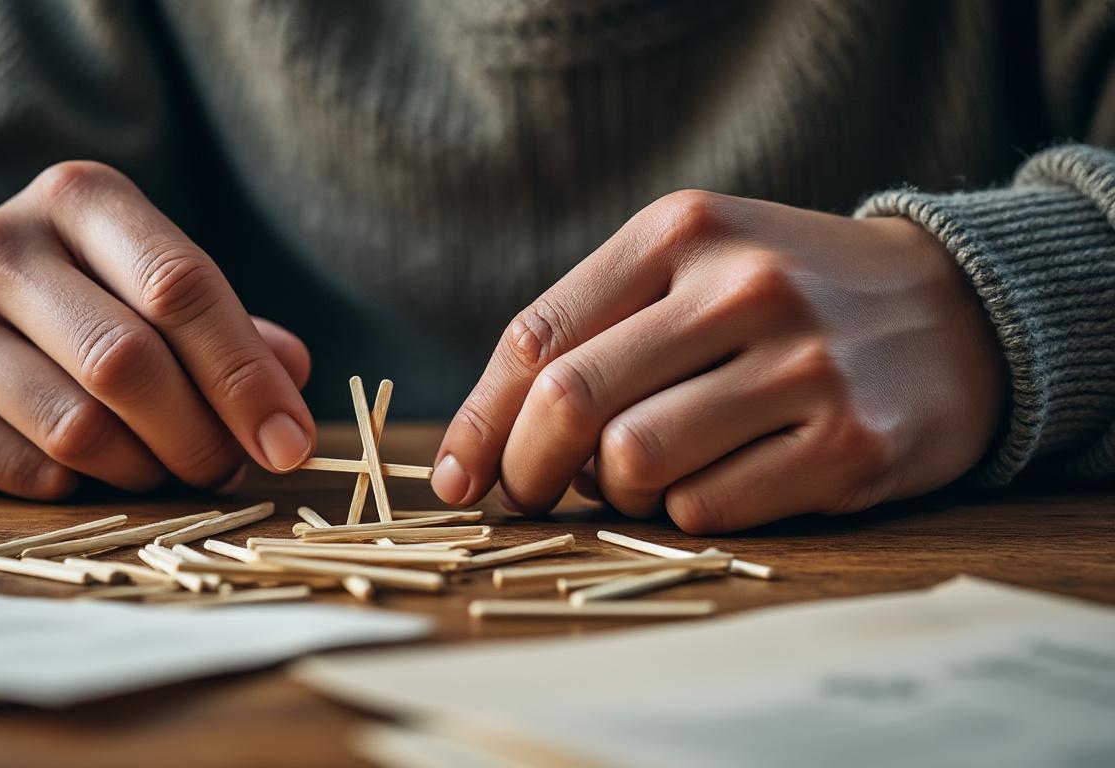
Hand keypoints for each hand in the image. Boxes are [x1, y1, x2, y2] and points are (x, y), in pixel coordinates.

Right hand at [0, 161, 314, 497]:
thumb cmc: (84, 303)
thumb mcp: (156, 285)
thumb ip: (231, 329)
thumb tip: (293, 374)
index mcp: (78, 198)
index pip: (181, 287)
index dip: (247, 377)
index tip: (291, 442)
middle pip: (128, 362)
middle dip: (202, 436)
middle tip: (232, 469)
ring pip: (81, 431)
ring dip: (148, 470)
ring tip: (168, 468)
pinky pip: (30, 474)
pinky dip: (83, 489)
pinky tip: (93, 473)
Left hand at [431, 190, 1005, 532]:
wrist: (955, 310)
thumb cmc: (788, 293)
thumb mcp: (694, 263)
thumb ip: (596, 328)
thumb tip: (491, 443)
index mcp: (682, 231)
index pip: (538, 336)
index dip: (480, 421)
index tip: (458, 479)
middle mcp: (742, 288)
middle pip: (571, 404)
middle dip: (525, 470)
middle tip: (528, 495)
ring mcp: (802, 366)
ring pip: (634, 465)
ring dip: (613, 492)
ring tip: (641, 474)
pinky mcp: (848, 444)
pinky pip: (706, 509)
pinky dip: (684, 511)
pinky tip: (715, 479)